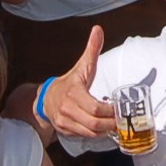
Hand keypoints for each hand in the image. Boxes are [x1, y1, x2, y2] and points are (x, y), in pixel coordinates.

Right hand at [46, 25, 115, 139]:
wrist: (46, 98)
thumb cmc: (69, 82)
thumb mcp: (82, 66)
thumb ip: (92, 49)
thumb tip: (98, 29)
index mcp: (74, 93)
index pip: (94, 108)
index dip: (110, 111)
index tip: (119, 108)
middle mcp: (67, 109)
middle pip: (94, 123)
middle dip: (110, 123)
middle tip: (120, 120)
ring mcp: (64, 122)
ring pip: (90, 132)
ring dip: (104, 130)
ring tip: (113, 124)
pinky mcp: (65, 130)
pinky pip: (84, 136)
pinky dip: (96, 134)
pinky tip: (102, 127)